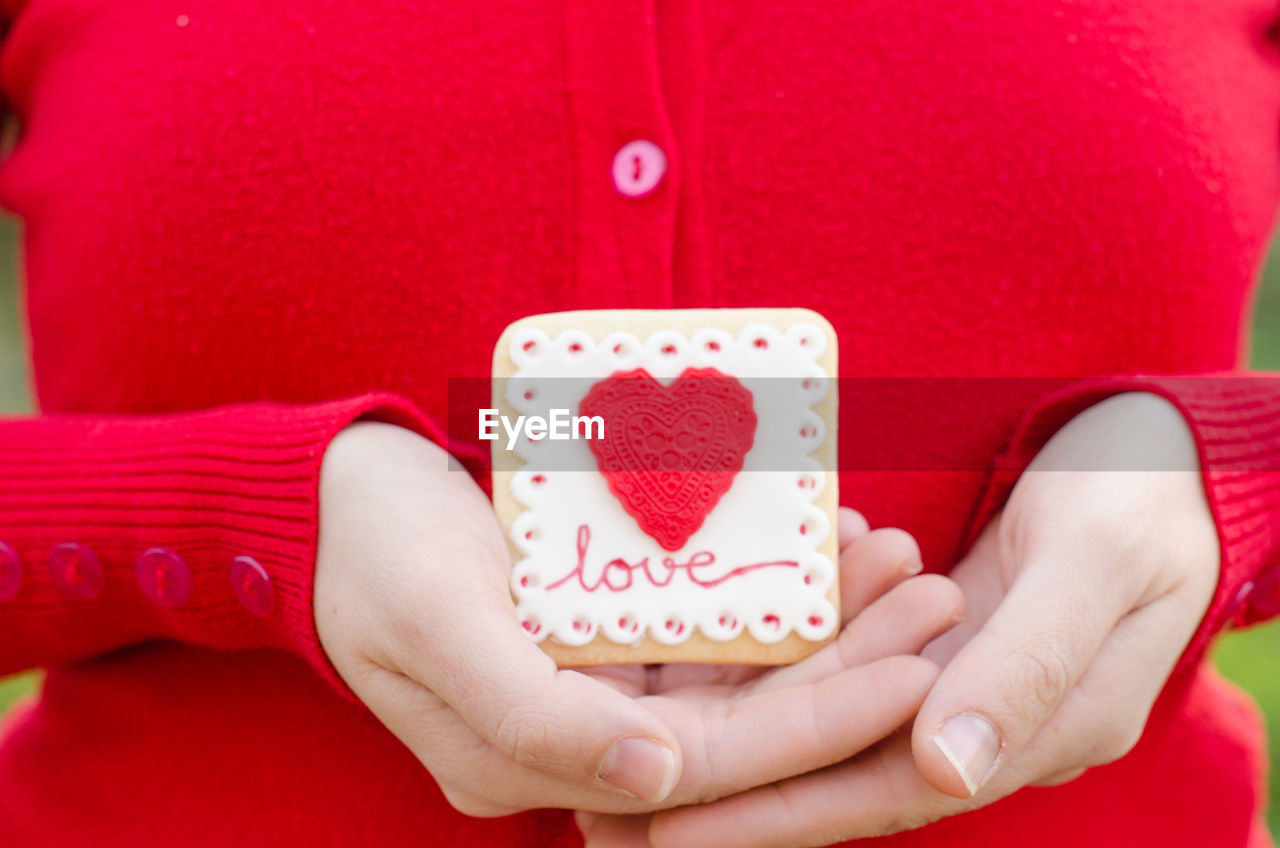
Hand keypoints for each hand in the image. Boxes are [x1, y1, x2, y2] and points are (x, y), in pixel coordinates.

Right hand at [316, 423, 962, 819]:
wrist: (332, 494)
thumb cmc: (372, 548)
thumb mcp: (436, 622)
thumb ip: (536, 712)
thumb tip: (654, 780)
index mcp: (528, 758)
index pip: (704, 764)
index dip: (813, 724)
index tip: (912, 671)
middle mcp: (573, 737)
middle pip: (737, 720)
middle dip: (843, 667)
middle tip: (931, 598)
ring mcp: (587, 685)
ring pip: (730, 670)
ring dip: (817, 620)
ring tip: (897, 558)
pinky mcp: (595, 634)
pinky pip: (699, 623)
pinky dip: (762, 588)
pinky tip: (821, 542)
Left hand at [633, 392, 1219, 846]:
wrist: (1163, 461)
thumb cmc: (1139, 504)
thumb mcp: (1093, 570)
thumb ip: (1023, 670)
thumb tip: (946, 771)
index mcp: (1030, 733)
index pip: (881, 793)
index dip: (775, 818)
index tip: (670, 835)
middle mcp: (979, 726)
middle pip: (836, 774)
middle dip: (728, 797)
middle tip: (610, 813)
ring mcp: (953, 684)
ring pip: (826, 724)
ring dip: (737, 739)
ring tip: (631, 749)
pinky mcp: (930, 642)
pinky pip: (840, 666)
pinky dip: (778, 667)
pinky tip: (704, 662)